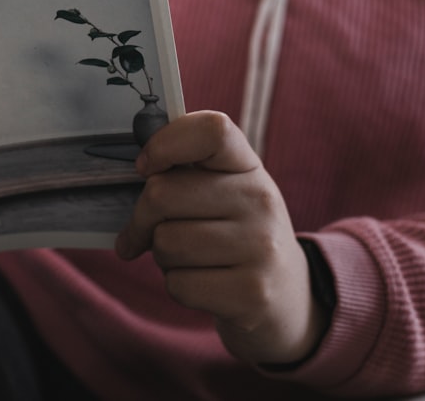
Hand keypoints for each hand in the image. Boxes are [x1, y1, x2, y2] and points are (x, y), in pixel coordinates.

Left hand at [114, 111, 328, 364]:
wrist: (287, 294)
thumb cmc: (234, 232)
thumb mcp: (223, 190)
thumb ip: (184, 170)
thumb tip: (137, 168)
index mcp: (248, 166)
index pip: (211, 130)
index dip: (165, 143)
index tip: (145, 167)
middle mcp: (260, 201)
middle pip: (161, 194)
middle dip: (142, 219)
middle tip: (149, 232)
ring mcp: (261, 247)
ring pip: (165, 243)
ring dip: (162, 256)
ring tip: (190, 258)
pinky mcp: (252, 292)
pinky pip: (178, 284)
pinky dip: (178, 286)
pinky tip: (204, 282)